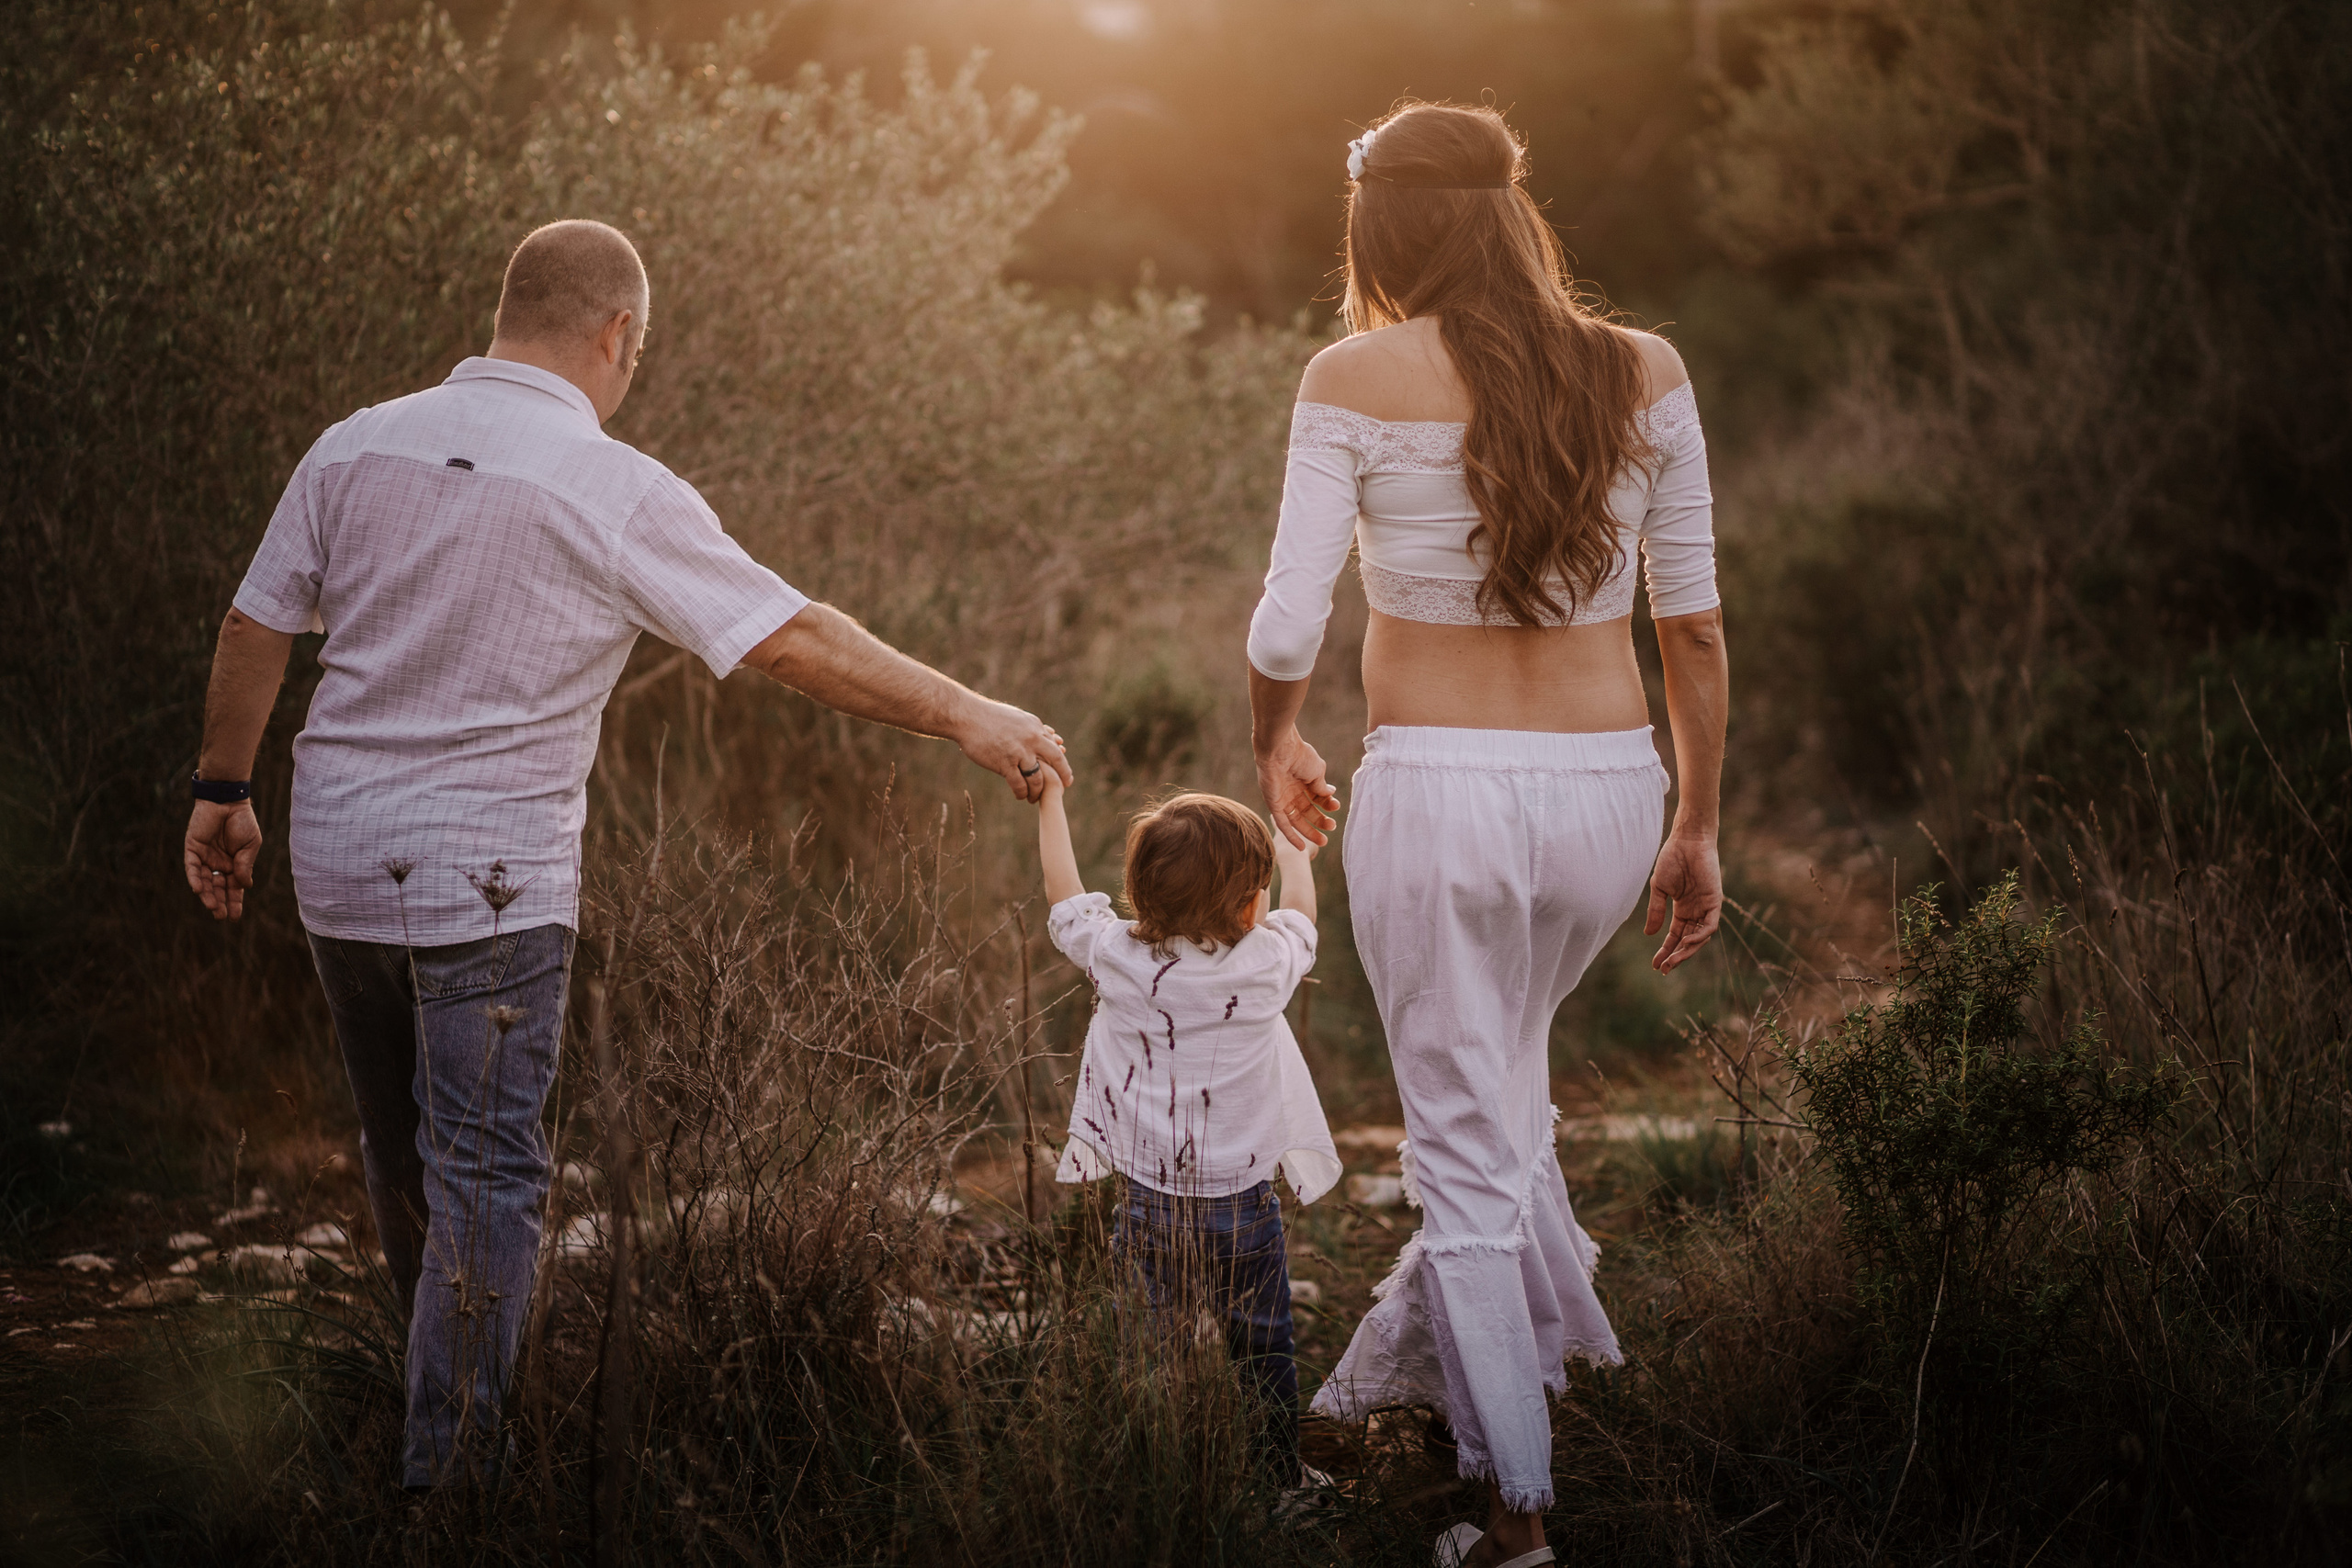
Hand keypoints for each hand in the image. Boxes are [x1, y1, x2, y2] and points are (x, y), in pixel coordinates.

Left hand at [185, 801, 262, 920]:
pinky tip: (199, 890)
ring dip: (207, 895)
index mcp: (234, 864)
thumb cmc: (243, 821)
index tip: (235, 917)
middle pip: (217, 888)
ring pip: (204, 881)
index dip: (235, 902)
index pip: (233, 888)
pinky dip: (195, 878)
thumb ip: (245, 865)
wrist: (228, 800)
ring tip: (214, 907)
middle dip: (220, 902)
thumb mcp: (251, 845)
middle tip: (222, 916)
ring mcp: (204, 857)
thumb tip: (245, 886)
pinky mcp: (192, 848)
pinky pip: (192, 867)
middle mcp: (218, 863)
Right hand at [955, 699, 1072, 803]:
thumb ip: (1036, 729)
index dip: (1062, 763)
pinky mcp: (1004, 763)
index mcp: (1035, 727)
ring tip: (1033, 798)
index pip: (1055, 748)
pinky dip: (1021, 793)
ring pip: (1037, 778)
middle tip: (1064, 788)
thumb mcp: (1018, 718)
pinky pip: (1019, 784)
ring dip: (1037, 791)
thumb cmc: (989, 717)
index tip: (1065, 775)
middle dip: (1063, 776)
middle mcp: (1031, 739)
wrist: (967, 717)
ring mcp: (1019, 752)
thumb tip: (1055, 738)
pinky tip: (1020, 796)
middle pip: (1056, 761)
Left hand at [1255, 727, 1339, 848]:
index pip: (1316, 797)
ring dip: (1309, 831)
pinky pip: (1282, 823)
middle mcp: (1292, 790)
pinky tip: (1300, 847)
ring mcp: (1282, 798)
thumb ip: (1321, 786)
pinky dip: (1291, 835)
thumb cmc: (1299, 755)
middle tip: (1332, 828)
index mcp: (1303, 779)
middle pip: (1307, 810)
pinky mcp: (1273, 804)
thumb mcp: (1317, 771)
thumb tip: (1330, 795)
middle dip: (1320, 821)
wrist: (1280, 749)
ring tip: (1324, 841)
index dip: (1326, 804)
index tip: (1336, 807)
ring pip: (1296, 820)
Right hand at [1644, 834, 1721, 972]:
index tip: (1655, 965)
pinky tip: (1687, 941)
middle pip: (1687, 941)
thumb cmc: (1672, 859)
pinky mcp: (1715, 901)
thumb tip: (1650, 935)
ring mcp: (1706, 907)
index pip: (1675, 936)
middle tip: (1664, 969)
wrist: (1687, 841)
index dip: (1665, 950)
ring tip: (1673, 961)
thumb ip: (1656, 911)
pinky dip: (1700, 935)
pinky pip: (1710, 925)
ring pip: (1700, 937)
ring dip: (1687, 951)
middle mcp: (1695, 911)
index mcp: (1682, 909)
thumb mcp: (1659, 889)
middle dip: (1676, 956)